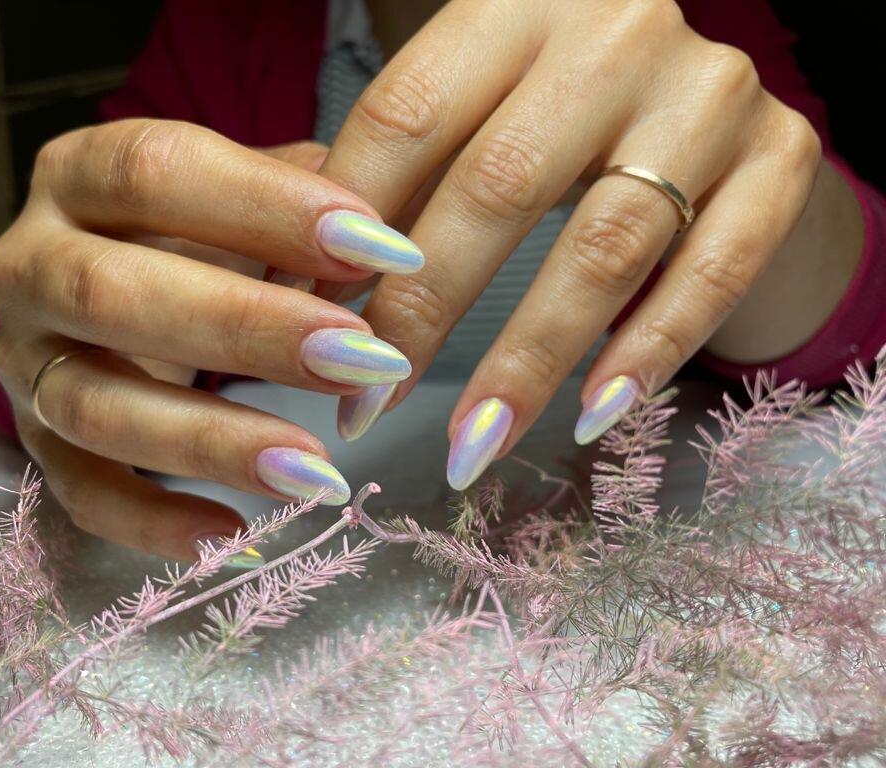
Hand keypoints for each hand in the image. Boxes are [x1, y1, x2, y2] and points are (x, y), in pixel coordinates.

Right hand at [0, 119, 423, 559]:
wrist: (112, 288)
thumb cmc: (196, 234)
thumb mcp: (244, 196)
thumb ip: (307, 205)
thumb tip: (395, 248)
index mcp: (80, 175)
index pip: (157, 171)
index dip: (267, 207)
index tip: (378, 248)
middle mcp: (31, 264)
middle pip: (113, 292)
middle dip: (245, 329)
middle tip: (363, 360)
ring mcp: (22, 360)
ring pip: (93, 405)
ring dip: (211, 441)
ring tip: (318, 473)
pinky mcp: (35, 441)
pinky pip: (79, 492)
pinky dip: (153, 522)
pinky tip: (237, 540)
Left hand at [319, 0, 823, 486]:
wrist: (701, 100)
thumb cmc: (555, 115)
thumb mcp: (475, 112)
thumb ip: (397, 181)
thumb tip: (293, 293)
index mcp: (514, 5)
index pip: (405, 118)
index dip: (344, 232)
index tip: (302, 328)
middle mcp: (616, 35)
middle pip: (497, 188)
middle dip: (420, 314)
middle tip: (364, 404)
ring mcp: (710, 94)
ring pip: (605, 245)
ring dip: (526, 362)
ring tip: (469, 444)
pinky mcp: (783, 158)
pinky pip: (711, 273)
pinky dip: (648, 352)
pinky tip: (590, 416)